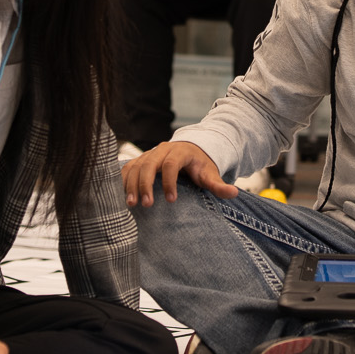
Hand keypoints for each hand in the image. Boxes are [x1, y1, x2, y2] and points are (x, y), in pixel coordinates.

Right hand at [124, 140, 238, 207]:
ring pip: (136, 165)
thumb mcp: (211, 174)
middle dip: (146, 184)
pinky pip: (128, 167)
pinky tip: (120, 195)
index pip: (171, 164)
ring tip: (131, 204)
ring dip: (131, 184)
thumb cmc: (200, 165)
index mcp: (180, 152)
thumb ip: (219, 185)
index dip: (170, 181)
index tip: (172, 200)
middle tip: (147, 204)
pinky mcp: (140, 160)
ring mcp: (149, 154)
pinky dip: (122, 180)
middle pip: (149, 164)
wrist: (190, 149)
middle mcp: (162, 150)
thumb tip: (234, 193)